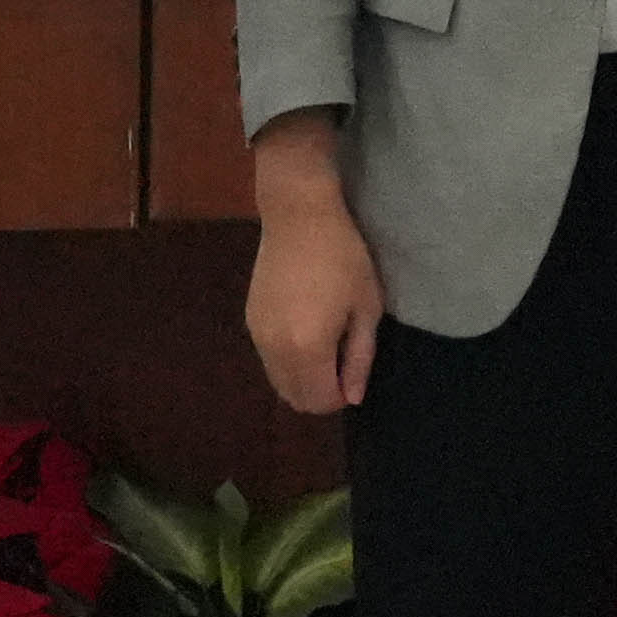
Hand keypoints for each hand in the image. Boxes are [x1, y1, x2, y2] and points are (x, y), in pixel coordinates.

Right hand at [243, 183, 385, 417]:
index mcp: (307, 348)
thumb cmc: (343, 257)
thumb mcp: (365, 307)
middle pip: (294, 398)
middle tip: (342, 362)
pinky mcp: (250, 321)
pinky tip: (306, 330)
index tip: (354, 372)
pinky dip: (287, 362)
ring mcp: (258, 337)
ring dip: (302, 379)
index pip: (319, 400)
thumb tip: (352, 398)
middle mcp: (275, 350)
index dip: (340, 396)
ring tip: (326, 344)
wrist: (298, 216)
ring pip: (278, 383)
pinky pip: (268, 360)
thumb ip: (359, 358)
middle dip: (320, 393)